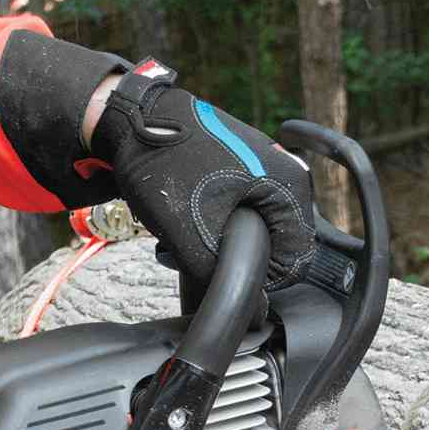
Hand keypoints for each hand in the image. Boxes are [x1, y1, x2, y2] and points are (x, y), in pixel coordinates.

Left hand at [90, 60, 314, 287]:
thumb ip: (223, 278)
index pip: (297, 261)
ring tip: (184, 235)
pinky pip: (242, 211)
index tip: (221, 270)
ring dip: (221, 242)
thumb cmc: (163, 164)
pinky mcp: (245, 169)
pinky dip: (216, 222)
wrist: (132, 118)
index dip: (260, 277)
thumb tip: (251, 311)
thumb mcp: (191, 234)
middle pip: (276, 246)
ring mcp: (266, 169)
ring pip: (256, 231)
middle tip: (196, 251)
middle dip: (236, 258)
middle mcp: (287, 176)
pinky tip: (187, 220)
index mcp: (289, 187)